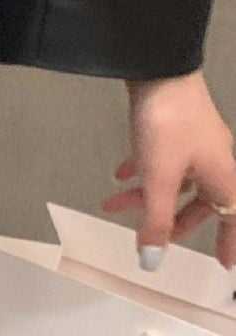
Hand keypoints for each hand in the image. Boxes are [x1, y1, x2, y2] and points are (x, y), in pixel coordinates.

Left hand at [102, 71, 235, 270]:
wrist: (159, 72)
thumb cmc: (169, 122)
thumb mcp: (159, 182)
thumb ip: (156, 223)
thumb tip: (153, 259)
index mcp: (224, 178)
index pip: (234, 219)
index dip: (230, 243)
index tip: (226, 263)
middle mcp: (217, 161)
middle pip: (200, 204)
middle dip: (171, 223)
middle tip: (152, 240)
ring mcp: (198, 144)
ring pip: (177, 183)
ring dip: (147, 196)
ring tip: (113, 203)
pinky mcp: (179, 130)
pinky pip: (165, 161)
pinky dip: (145, 172)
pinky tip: (122, 174)